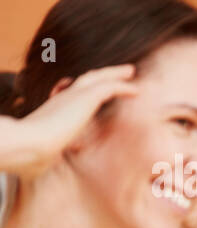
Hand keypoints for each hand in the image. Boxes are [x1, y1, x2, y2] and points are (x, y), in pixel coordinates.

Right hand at [3, 65, 136, 174]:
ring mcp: (72, 96)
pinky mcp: (84, 98)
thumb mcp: (48, 153)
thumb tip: (64, 156)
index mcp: (52, 110)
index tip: (93, 93)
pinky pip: (109, 88)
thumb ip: (58, 151)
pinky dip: (123, 88)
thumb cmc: (32, 155)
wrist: (29, 146)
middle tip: (118, 74)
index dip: (81, 92)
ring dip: (115, 74)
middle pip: (85, 81)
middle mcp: (61, 99)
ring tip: (130, 72)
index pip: (68, 95)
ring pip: (98, 78)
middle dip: (101, 75)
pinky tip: (137, 91)